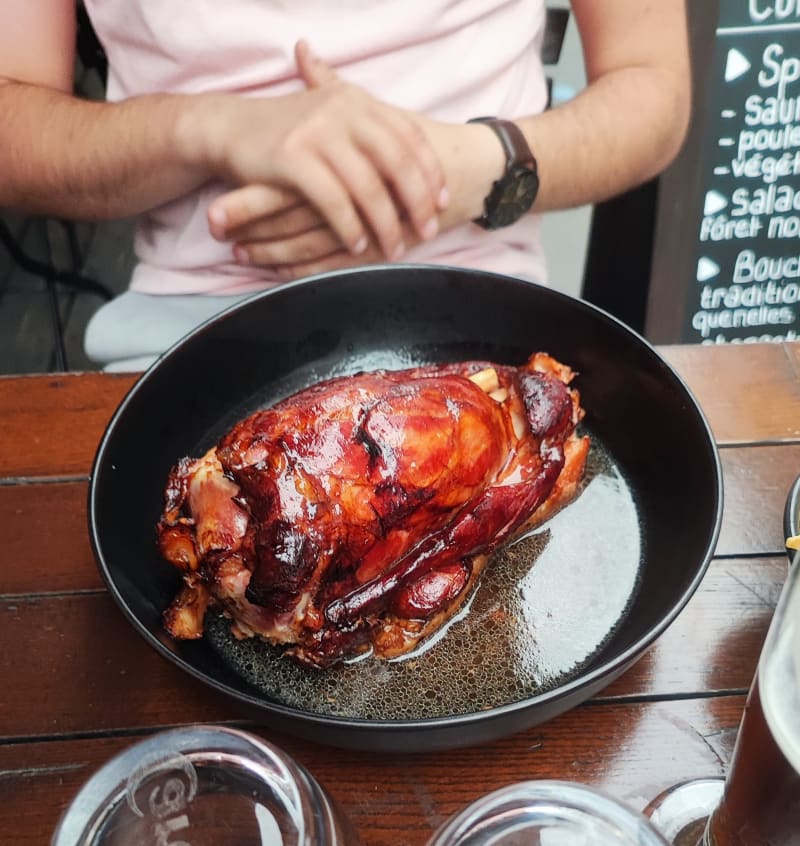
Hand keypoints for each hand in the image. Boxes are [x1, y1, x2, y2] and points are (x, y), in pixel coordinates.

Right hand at [201, 41, 446, 262]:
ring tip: (393, 249)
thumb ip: (370, 132)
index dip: (430, 171)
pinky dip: (349, 228)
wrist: (231, 128)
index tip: (444, 201)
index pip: (409, 135)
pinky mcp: (293, 158)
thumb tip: (416, 163)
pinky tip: (357, 246)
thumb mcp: (333, 117)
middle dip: (417, 202)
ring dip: (385, 224)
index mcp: (359, 101)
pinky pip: (333, 201)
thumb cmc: (289, 131)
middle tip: (426, 232)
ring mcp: (318, 133)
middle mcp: (343, 111)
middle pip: (397, 161)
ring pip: (368, 185)